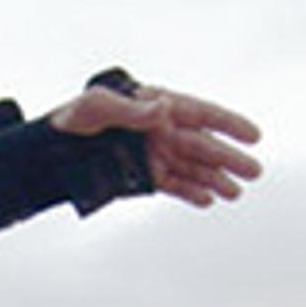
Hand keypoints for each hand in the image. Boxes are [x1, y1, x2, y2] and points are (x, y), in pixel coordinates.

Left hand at [48, 75, 264, 207]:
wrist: (51, 150)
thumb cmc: (72, 120)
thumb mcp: (98, 106)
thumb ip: (132, 109)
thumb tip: (163, 107)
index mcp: (155, 106)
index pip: (199, 113)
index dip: (228, 124)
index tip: (253, 135)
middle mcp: (160, 130)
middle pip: (203, 145)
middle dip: (229, 159)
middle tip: (254, 172)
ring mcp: (154, 154)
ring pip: (193, 167)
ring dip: (215, 179)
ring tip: (235, 193)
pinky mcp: (144, 177)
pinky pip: (174, 184)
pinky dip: (191, 192)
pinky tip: (208, 200)